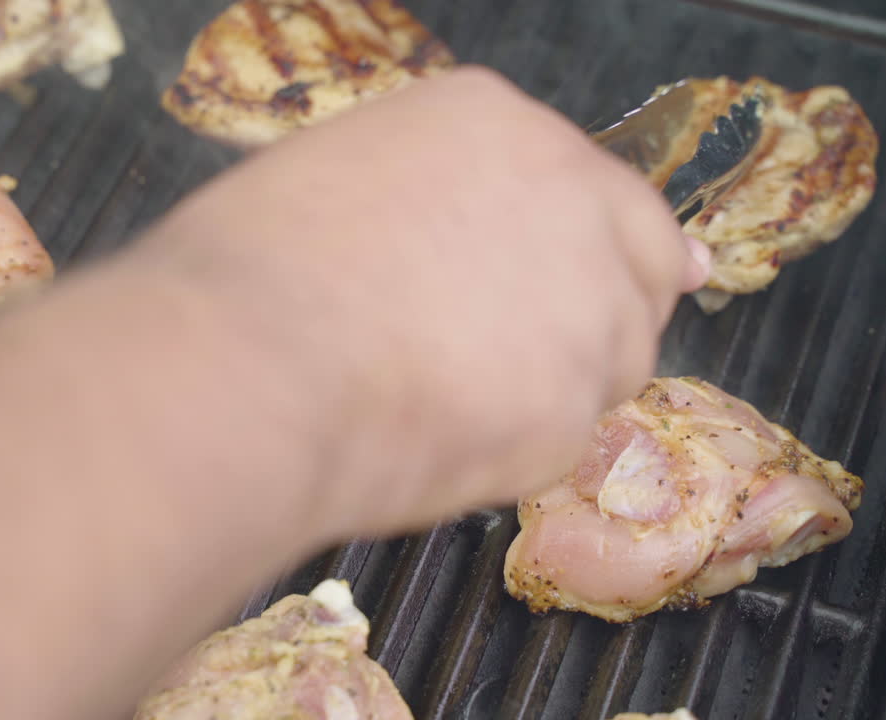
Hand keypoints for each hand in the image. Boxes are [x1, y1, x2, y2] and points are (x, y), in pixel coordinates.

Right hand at [134, 66, 707, 536]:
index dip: (578, 238)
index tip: (569, 274)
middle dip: (608, 305)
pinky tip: (437, 441)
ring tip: (456, 403)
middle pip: (641, 256)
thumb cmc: (248, 272)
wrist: (244, 367)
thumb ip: (416, 199)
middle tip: (542, 356)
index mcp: (493, 123)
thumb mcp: (329, 184)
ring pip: (615, 356)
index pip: (581, 179)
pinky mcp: (572, 408)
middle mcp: (565, 196)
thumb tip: (436, 248)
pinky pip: (562, 435)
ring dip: (561, 384)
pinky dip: (515, 448)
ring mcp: (584, 303)